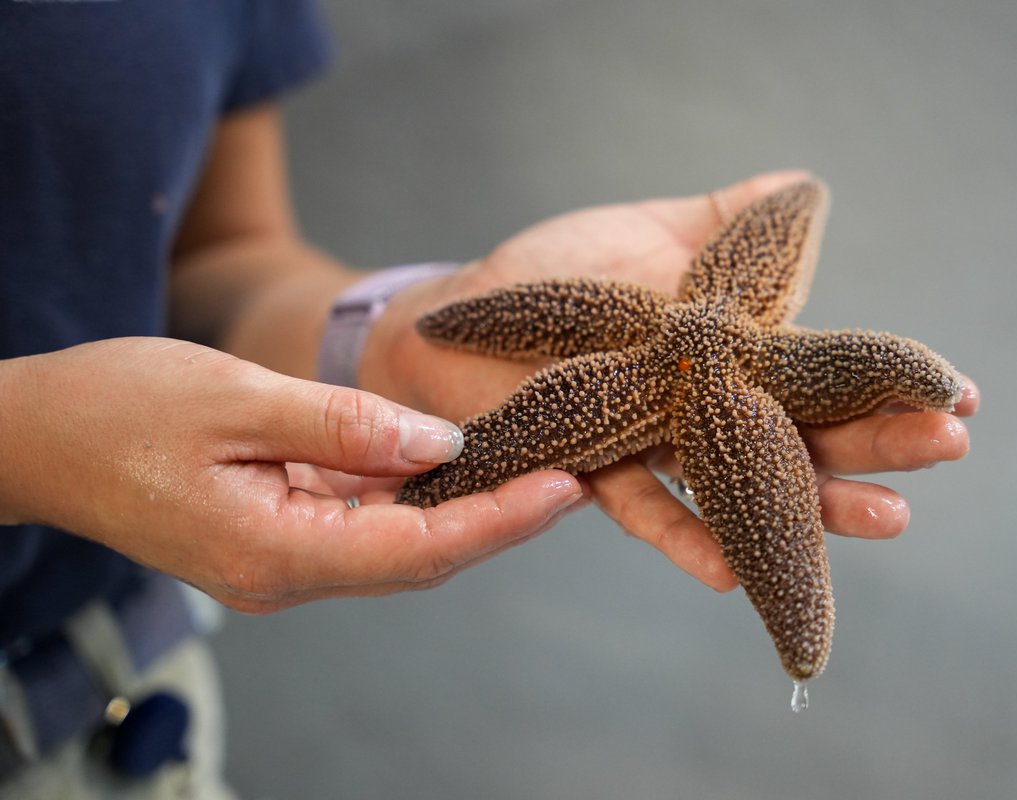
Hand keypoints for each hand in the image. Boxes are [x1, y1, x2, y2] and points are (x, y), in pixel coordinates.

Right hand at [0, 338, 581, 611]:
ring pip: (398, 542)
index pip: (418, 549)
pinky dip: (416, 497)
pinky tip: (456, 463)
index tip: (566, 487)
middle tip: (576, 472)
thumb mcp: (233, 399)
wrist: (35, 438)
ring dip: (468, 510)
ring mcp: (281, 561)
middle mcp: (285, 572)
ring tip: (538, 466)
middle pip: (419, 556)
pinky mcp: (277, 535)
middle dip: (502, 518)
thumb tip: (437, 442)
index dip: (500, 521)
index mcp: (274, 551)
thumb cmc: (117, 410)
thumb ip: (340, 425)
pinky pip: (364, 523)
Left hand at [361, 171, 975, 591]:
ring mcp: (655, 443)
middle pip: (803, 435)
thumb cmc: (554, 279)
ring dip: (809, 507)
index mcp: (729, 359)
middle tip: (950, 445)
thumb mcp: (652, 233)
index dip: (890, 388)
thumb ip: (726, 220)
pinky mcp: (593, 465)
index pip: (824, 378)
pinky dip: (683, 538)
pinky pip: (641, 507)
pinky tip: (732, 573)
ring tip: (885, 519)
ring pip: (743, 483)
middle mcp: (703, 410)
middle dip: (878, 444)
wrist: (460, 323)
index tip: (961, 396)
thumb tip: (807, 186)